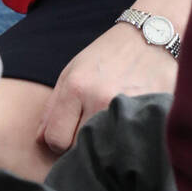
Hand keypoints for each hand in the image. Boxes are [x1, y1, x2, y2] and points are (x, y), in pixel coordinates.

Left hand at [35, 22, 176, 155]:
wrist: (151, 37)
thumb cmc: (108, 56)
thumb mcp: (73, 71)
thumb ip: (53, 107)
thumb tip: (40, 141)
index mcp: (76, 87)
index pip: (55, 140)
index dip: (59, 142)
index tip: (70, 133)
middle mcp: (100, 99)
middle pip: (79, 150)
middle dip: (82, 146)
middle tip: (92, 131)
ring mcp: (127, 109)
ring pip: (104, 154)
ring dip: (105, 148)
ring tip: (110, 130)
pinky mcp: (151, 114)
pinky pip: (131, 146)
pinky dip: (127, 143)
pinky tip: (129, 130)